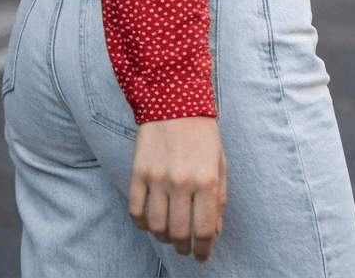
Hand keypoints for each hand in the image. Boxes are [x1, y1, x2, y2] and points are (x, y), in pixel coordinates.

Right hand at [128, 116, 226, 263]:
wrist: (173, 98)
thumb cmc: (201, 132)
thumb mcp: (219, 162)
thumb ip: (219, 198)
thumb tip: (213, 231)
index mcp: (206, 180)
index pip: (203, 231)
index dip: (203, 250)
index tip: (201, 256)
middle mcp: (182, 182)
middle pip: (179, 233)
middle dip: (184, 248)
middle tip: (186, 248)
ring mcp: (157, 178)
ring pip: (156, 226)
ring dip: (164, 237)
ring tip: (170, 234)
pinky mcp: (138, 172)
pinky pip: (135, 210)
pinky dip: (142, 223)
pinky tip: (150, 221)